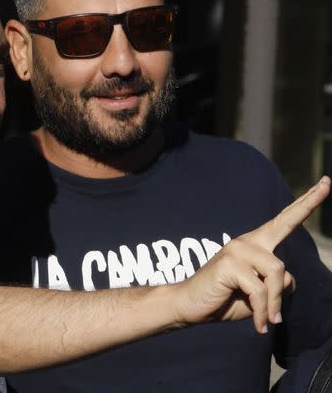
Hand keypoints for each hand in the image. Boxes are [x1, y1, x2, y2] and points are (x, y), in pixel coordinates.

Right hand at [172, 176, 329, 332]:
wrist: (188, 306)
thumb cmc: (224, 299)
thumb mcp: (259, 295)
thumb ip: (276, 285)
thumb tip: (286, 279)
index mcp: (254, 246)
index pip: (283, 222)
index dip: (304, 204)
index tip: (325, 182)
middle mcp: (247, 242)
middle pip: (284, 225)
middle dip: (308, 202)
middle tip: (328, 181)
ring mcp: (237, 250)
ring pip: (277, 274)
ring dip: (275, 303)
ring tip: (268, 321)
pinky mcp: (230, 264)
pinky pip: (261, 291)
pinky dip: (263, 312)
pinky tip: (259, 324)